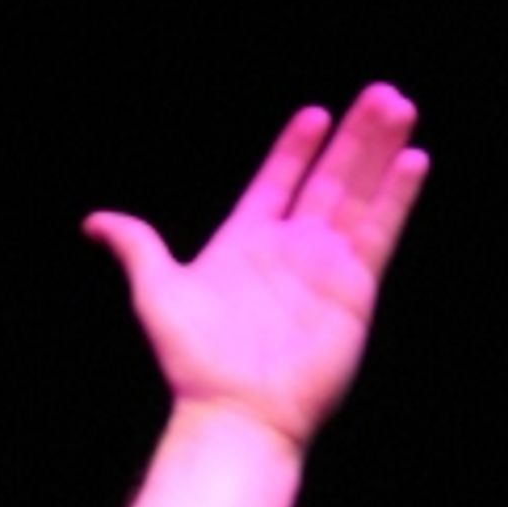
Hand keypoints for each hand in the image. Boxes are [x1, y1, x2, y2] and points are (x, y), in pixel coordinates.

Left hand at [83, 83, 427, 449]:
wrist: (236, 412)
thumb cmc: (194, 359)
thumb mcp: (157, 292)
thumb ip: (137, 247)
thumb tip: (93, 222)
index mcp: (245, 243)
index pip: (276, 182)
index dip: (294, 149)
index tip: (314, 114)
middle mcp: (289, 251)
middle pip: (328, 180)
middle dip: (353, 137)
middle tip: (379, 94)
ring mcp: (325, 268)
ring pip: (359, 196)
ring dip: (379, 152)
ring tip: (398, 105)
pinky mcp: (355, 290)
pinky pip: (380, 233)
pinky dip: (397, 197)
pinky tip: (414, 160)